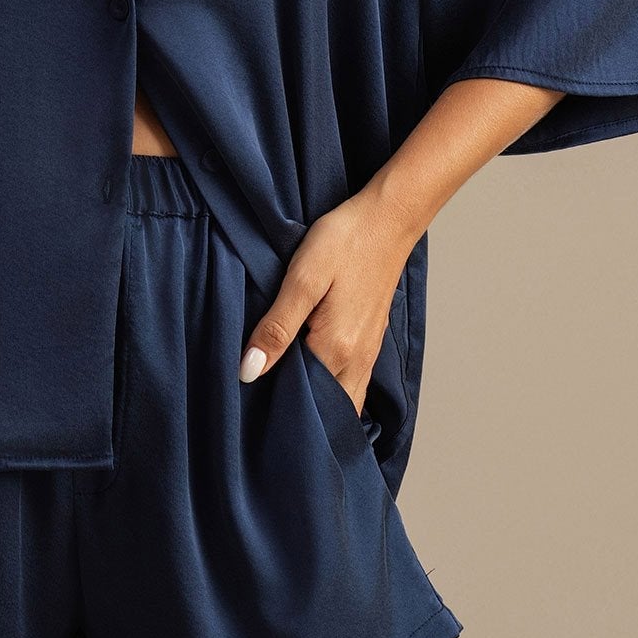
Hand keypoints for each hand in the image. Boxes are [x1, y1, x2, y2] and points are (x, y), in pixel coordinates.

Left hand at [237, 183, 419, 415]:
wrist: (388, 219)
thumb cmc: (345, 242)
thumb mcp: (302, 279)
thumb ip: (277, 328)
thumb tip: (249, 373)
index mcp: (336, 349)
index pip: (302, 401)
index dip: (274, 406)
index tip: (250, 408)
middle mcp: (357, 360)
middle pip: (328, 410)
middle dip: (301, 418)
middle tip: (265, 415)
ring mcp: (368, 351)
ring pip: (344, 398)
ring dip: (319, 406)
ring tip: (284, 400)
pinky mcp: (371, 339)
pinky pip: (352, 381)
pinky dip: (333, 390)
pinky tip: (311, 377)